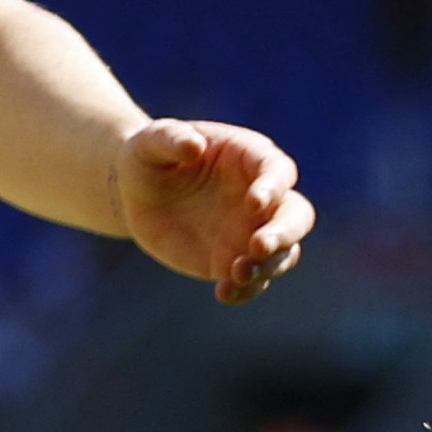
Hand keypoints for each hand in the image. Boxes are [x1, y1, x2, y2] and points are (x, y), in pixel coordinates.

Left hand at [116, 119, 312, 303]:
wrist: (135, 193)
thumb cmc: (149, 156)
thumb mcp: (150, 141)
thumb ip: (171, 138)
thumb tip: (194, 145)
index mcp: (251, 158)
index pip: (278, 171)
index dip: (272, 187)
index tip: (254, 203)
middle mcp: (263, 198)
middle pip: (296, 216)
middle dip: (285, 232)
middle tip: (259, 245)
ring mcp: (253, 231)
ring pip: (283, 253)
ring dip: (268, 266)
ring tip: (237, 273)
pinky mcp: (235, 259)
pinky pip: (254, 280)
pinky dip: (246, 290)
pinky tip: (224, 293)